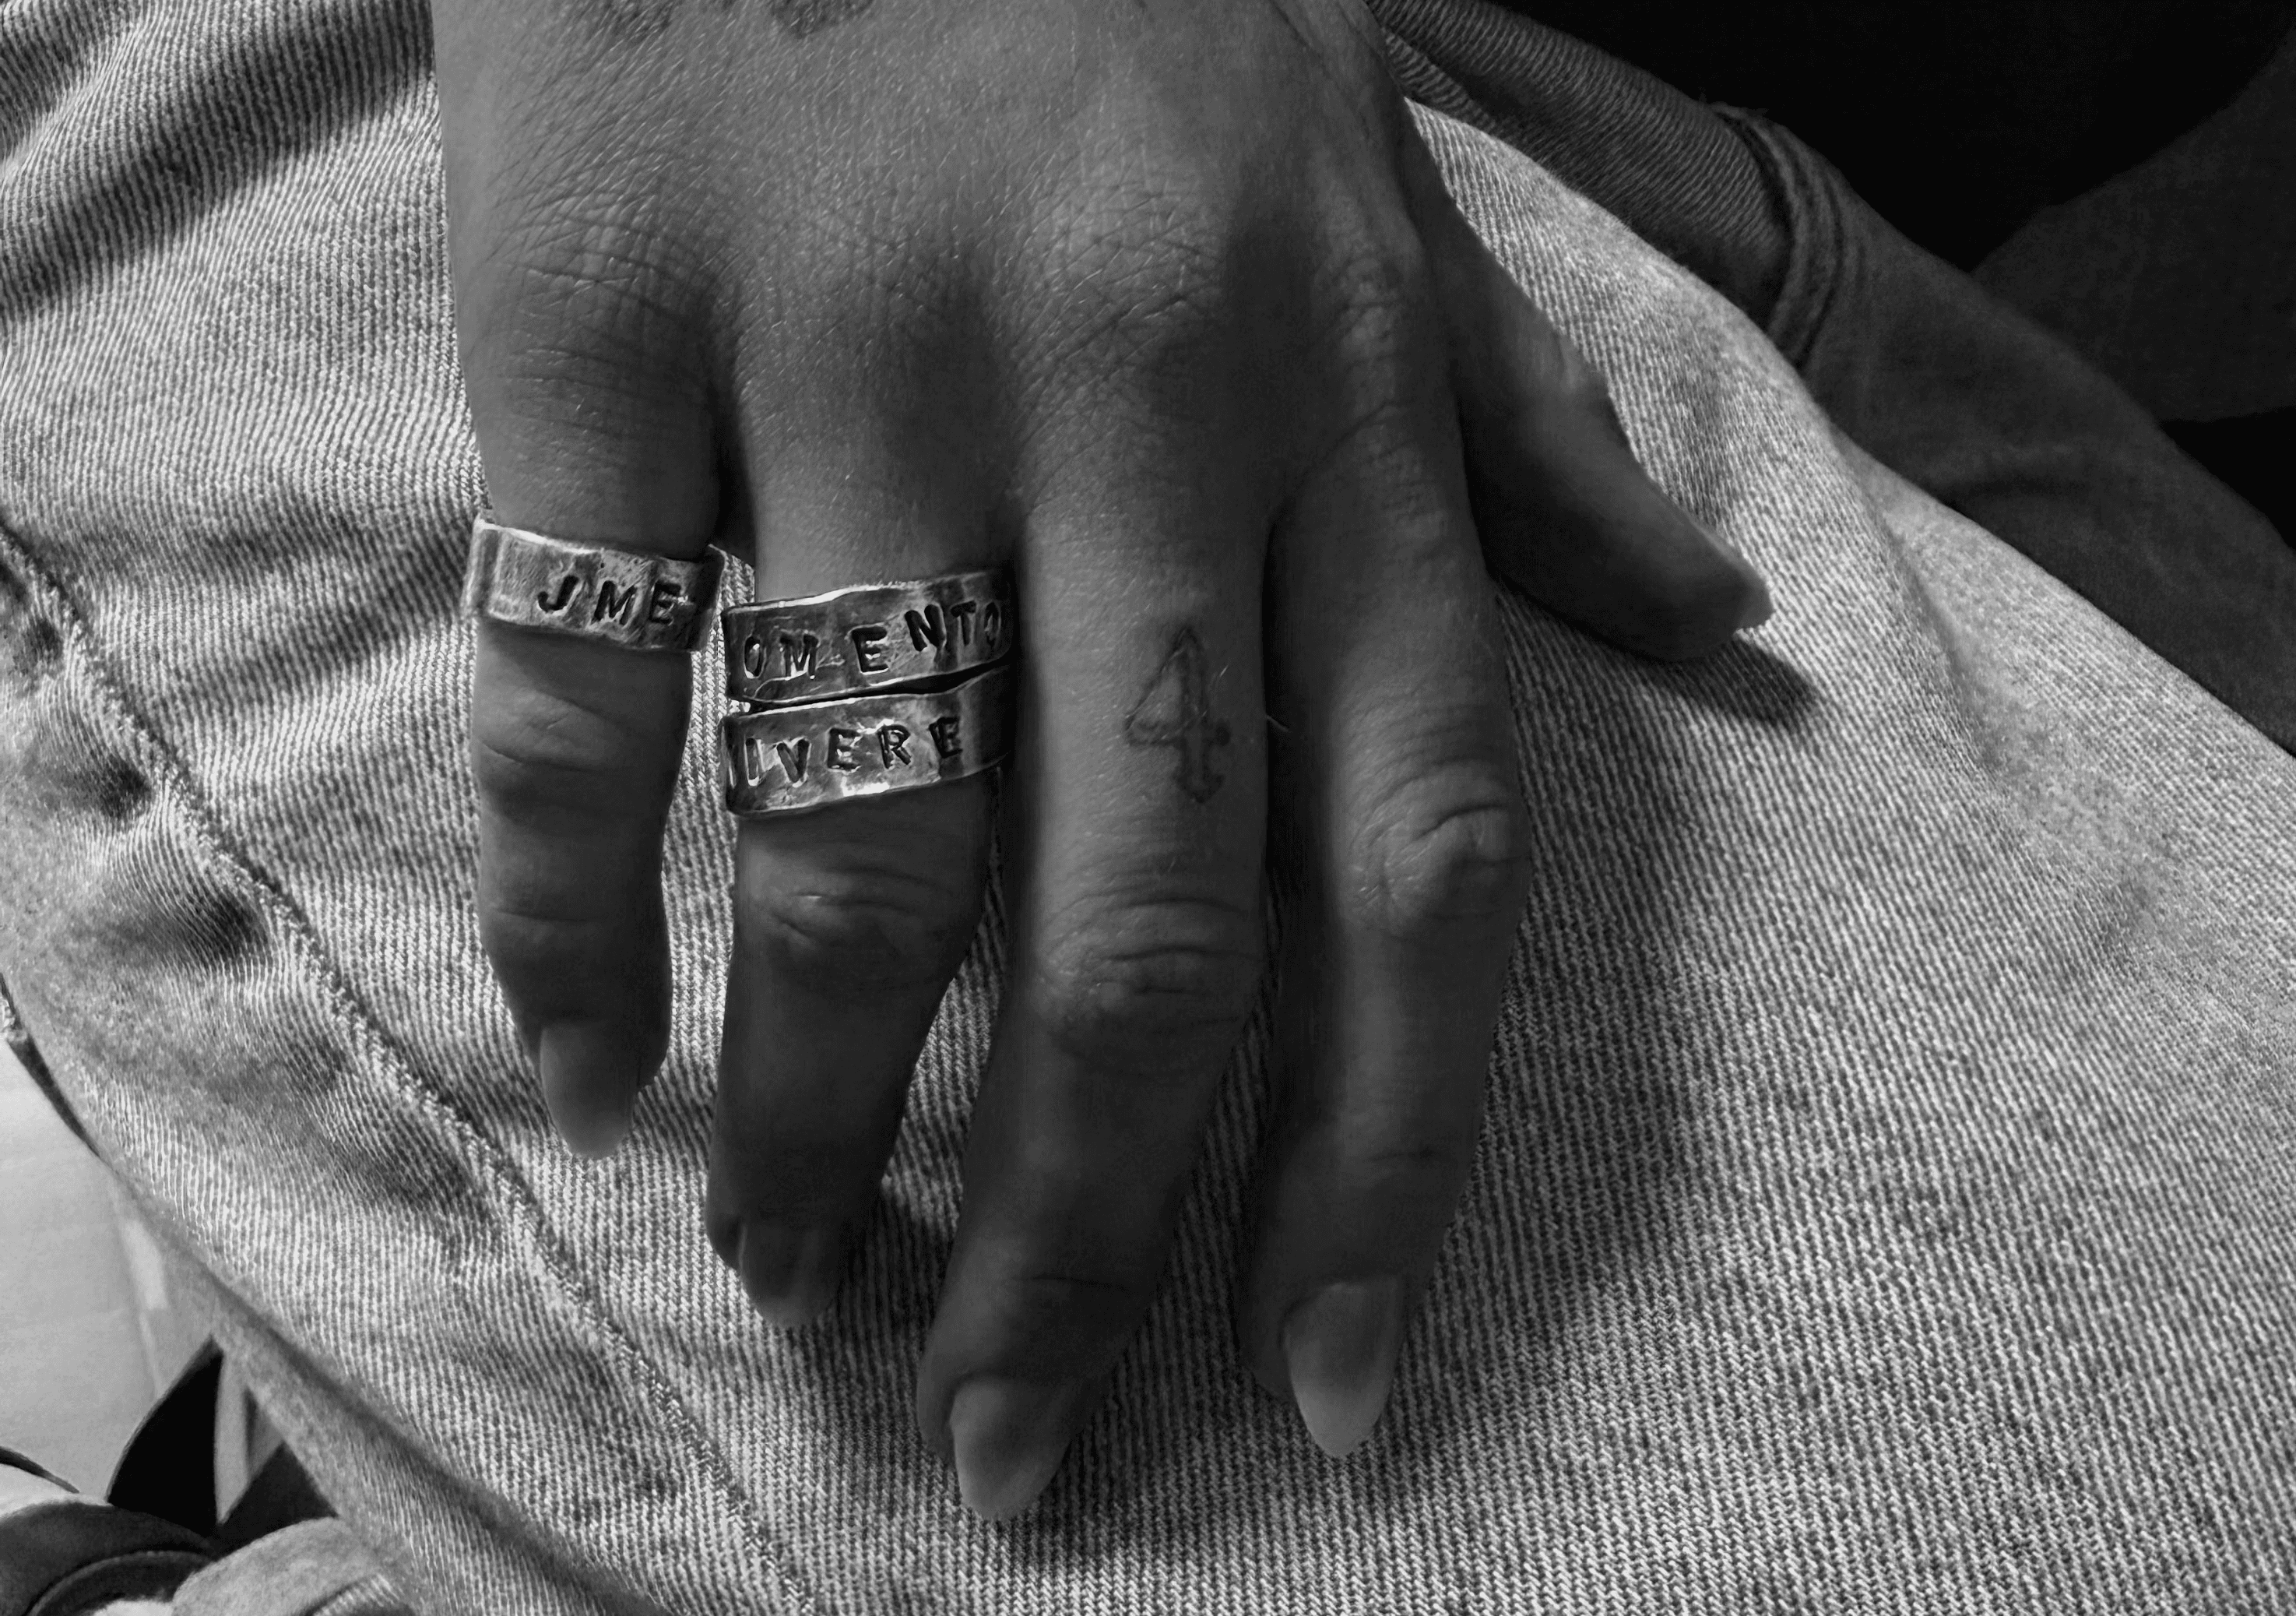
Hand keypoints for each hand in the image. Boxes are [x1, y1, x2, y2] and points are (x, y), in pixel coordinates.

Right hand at [435, 0, 1766, 1519]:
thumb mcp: (1389, 191)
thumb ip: (1535, 434)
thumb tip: (1724, 644)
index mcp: (1342, 402)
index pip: (1416, 856)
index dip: (1382, 1162)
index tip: (1321, 1389)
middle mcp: (1131, 397)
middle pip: (1133, 923)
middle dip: (1073, 1230)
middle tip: (1005, 1427)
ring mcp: (857, 343)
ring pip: (855, 830)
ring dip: (815, 1111)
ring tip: (787, 1267)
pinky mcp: (606, 291)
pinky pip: (581, 665)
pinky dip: (569, 892)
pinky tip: (578, 1042)